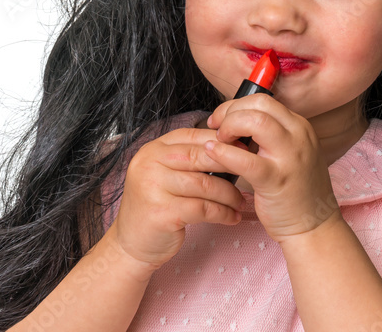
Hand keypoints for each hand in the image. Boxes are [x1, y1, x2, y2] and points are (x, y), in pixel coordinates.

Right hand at [109, 126, 251, 269]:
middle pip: (200, 156)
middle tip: (251, 172)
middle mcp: (149, 163)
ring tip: (241, 201)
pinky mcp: (162, 213)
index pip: (193, 136)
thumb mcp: (165, 175)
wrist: (130, 245)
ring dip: (230, 194)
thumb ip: (188, 160)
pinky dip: (223, 213)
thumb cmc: (156, 207)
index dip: (222, 141)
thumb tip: (230, 147)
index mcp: (152, 149)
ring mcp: (153, 187)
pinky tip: (233, 217)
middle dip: (230, 164)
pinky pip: (203, 209)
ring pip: (205, 184)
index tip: (244, 149)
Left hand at [204, 94, 340, 242]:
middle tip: (216, 127)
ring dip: (228, 126)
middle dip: (230, 112)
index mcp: (300, 127)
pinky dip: (223, 152)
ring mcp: (290, 157)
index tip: (222, 118)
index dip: (237, 105)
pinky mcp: (276, 180)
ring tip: (217, 141)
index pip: (264, 100)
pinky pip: (245, 159)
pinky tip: (212, 153)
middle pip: (258, 104)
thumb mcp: (291, 153)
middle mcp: (299, 136)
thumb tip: (235, 120)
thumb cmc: (296, 191)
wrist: (314, 226)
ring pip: (255, 122)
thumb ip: (270, 135)